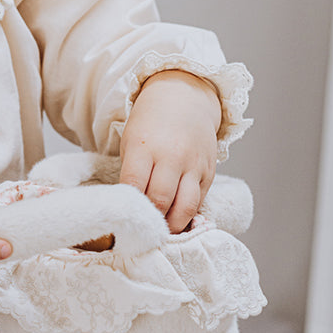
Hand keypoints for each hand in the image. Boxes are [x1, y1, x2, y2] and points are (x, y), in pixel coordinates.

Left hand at [119, 70, 221, 232]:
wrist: (183, 98)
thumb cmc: (150, 123)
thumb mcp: (131, 142)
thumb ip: (131, 173)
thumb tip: (128, 208)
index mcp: (145, 146)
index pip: (134, 186)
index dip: (129, 209)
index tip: (123, 223)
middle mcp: (172, 156)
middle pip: (160, 201)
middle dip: (150, 222)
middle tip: (141, 234)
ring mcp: (193, 164)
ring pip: (185, 207)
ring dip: (172, 225)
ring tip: (160, 233)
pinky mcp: (209, 172)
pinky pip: (199, 202)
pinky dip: (188, 215)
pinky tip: (176, 222)